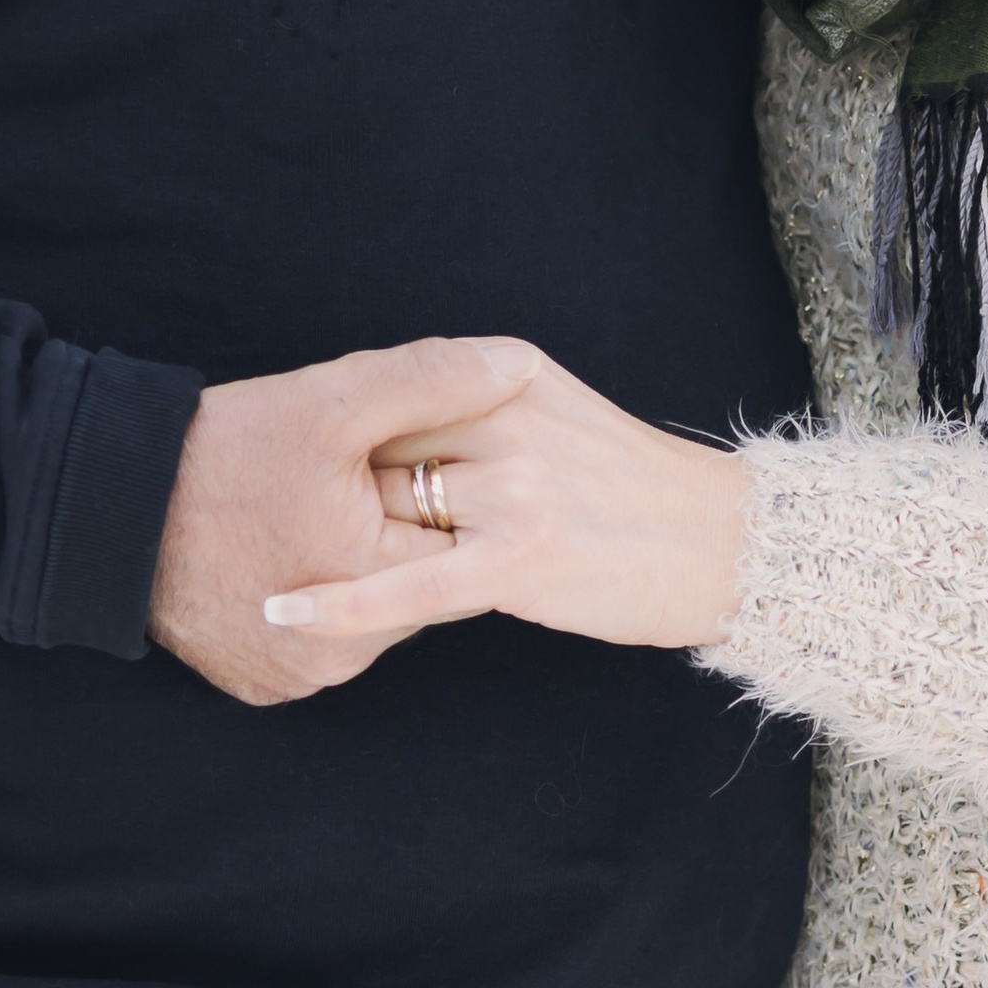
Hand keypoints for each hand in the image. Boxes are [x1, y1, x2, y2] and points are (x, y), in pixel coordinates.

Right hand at [147, 335, 538, 704]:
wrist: (107, 508)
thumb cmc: (222, 451)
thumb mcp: (332, 399)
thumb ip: (432, 380)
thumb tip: (518, 364)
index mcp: (373, 585)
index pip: (458, 544)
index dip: (432, 494)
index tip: (396, 464)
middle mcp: (343, 653)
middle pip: (416, 587)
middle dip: (396, 535)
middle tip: (345, 486)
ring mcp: (301, 676)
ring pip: (371, 616)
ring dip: (357, 570)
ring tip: (309, 515)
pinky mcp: (264, 685)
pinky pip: (319, 641)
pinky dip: (314, 603)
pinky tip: (283, 553)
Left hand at [260, 357, 750, 653]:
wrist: (722, 545)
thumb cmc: (631, 492)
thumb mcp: (554, 414)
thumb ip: (477, 407)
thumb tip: (390, 422)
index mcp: (509, 374)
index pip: (394, 391)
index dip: (336, 437)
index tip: (284, 460)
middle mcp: (506, 417)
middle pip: (376, 447)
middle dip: (323, 486)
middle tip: (264, 514)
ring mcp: (515, 487)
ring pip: (385, 512)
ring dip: (331, 542)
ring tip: (265, 560)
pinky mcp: (520, 559)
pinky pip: (409, 585)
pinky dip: (341, 602)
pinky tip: (285, 612)